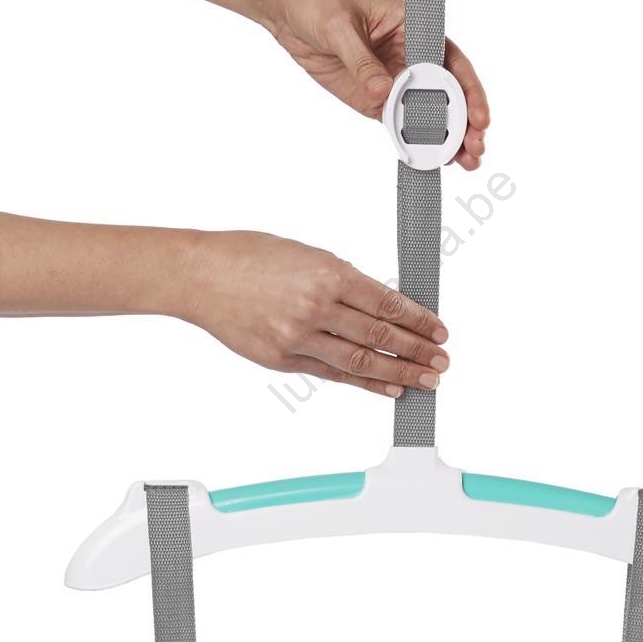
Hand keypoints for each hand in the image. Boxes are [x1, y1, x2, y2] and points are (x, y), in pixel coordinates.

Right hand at [185, 231, 449, 396]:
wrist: (200, 275)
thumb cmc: (250, 256)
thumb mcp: (307, 254)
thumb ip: (343, 281)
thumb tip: (379, 306)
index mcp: (328, 273)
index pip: (388, 304)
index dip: (419, 320)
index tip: (438, 330)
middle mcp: (317, 306)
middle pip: (381, 336)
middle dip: (418, 350)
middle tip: (442, 360)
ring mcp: (299, 337)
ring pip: (361, 361)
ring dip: (399, 373)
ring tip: (426, 380)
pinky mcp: (283, 359)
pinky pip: (332, 374)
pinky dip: (364, 382)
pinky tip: (387, 387)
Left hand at [269, 0, 489, 170]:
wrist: (288, 10)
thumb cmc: (319, 2)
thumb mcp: (339, 27)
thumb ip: (362, 62)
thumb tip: (383, 93)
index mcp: (414, 28)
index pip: (450, 61)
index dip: (468, 90)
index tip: (478, 117)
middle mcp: (410, 55)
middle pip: (446, 93)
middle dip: (463, 123)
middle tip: (474, 149)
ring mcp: (393, 80)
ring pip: (427, 113)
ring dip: (445, 138)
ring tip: (463, 162)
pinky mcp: (375, 100)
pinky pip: (399, 123)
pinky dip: (414, 141)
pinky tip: (429, 158)